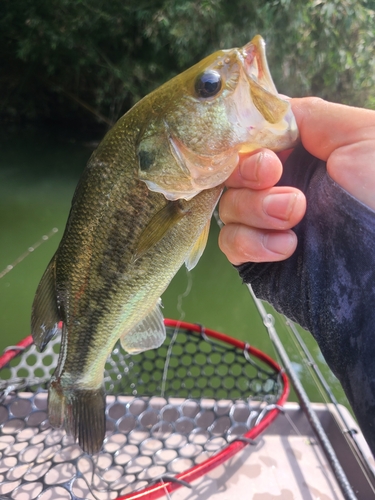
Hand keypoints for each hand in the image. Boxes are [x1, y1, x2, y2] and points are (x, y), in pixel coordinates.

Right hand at [219, 97, 374, 264]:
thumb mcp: (361, 134)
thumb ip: (309, 115)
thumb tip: (265, 111)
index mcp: (302, 155)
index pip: (251, 141)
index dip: (248, 145)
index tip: (270, 158)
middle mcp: (281, 186)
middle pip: (233, 173)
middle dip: (249, 175)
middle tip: (279, 183)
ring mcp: (270, 224)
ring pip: (229, 207)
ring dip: (255, 210)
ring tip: (295, 218)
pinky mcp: (263, 258)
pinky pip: (231, 245)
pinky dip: (249, 243)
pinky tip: (285, 246)